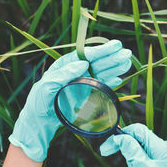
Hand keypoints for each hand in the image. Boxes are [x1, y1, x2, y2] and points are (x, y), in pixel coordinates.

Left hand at [9, 40, 131, 161]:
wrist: (40, 121)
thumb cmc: (39, 101)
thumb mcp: (47, 86)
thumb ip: (64, 74)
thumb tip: (82, 63)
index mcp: (65, 65)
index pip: (86, 55)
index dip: (101, 50)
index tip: (115, 45)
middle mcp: (75, 71)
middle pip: (97, 62)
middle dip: (112, 57)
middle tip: (127, 53)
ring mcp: (82, 82)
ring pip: (101, 72)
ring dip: (114, 68)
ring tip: (127, 63)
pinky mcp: (86, 93)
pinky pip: (101, 85)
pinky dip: (110, 82)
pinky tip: (119, 78)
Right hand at [100, 123, 166, 166]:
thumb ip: (131, 150)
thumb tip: (118, 137)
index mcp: (160, 145)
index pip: (138, 130)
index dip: (121, 135)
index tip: (109, 146)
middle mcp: (164, 147)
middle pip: (139, 142)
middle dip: (129, 154)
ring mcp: (166, 156)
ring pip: (142, 152)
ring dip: (135, 163)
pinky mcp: (165, 164)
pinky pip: (148, 160)